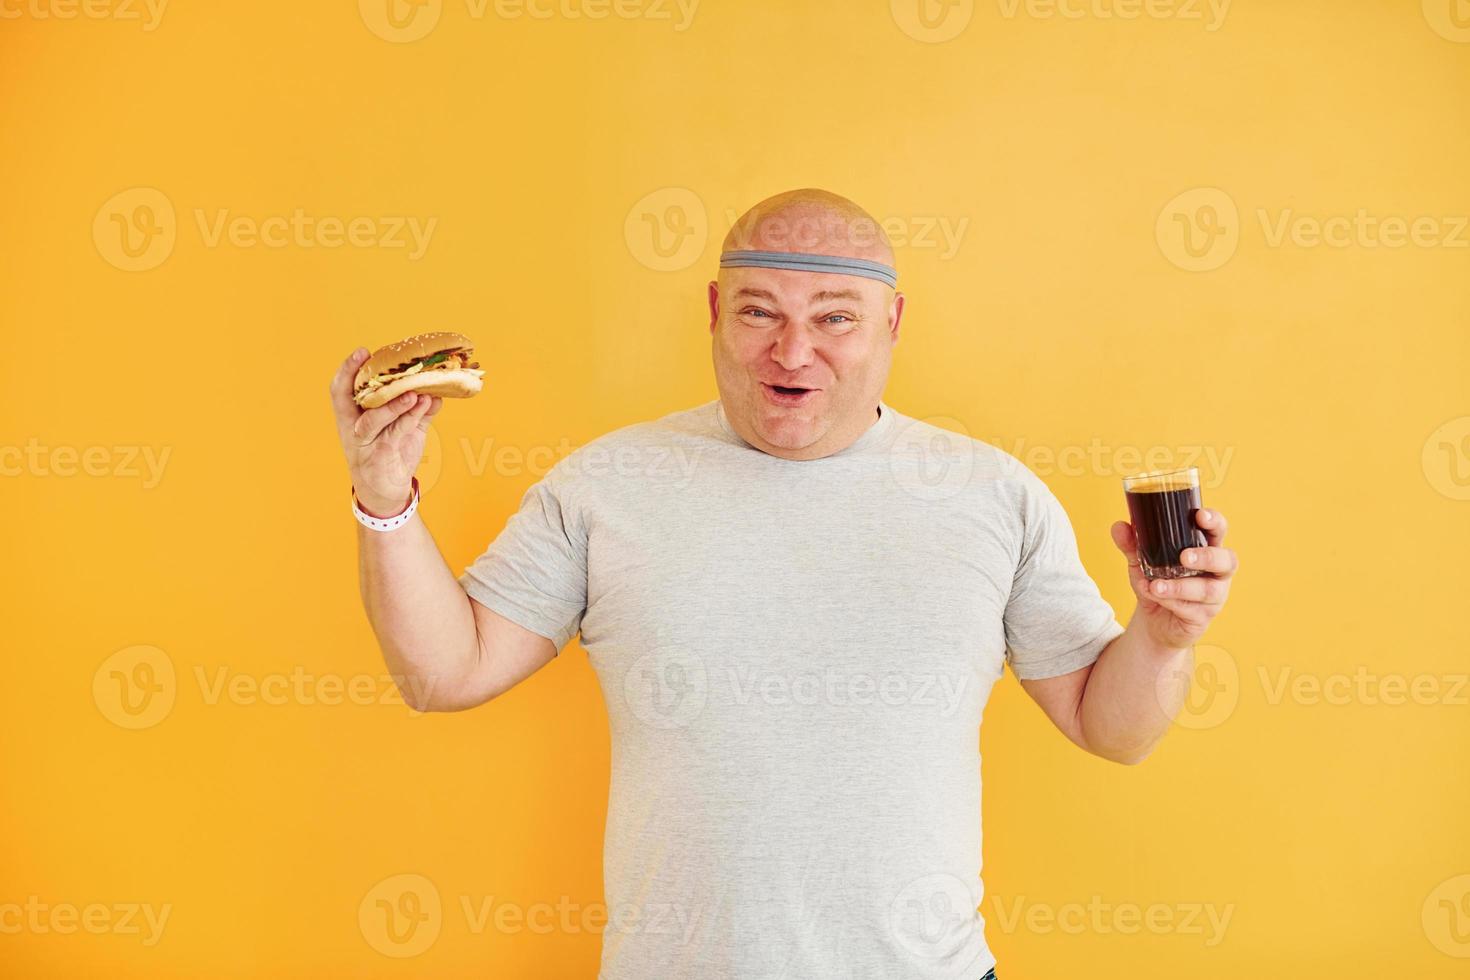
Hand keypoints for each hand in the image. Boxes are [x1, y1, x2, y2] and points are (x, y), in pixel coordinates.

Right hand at [328, 348, 443, 515]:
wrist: (386, 492)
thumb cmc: (391, 454)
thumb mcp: (405, 428)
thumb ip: (419, 410)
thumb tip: (437, 392)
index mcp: (353, 416)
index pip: (342, 390)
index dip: (348, 370)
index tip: (362, 352)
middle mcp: (353, 427)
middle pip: (345, 399)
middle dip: (353, 376)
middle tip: (370, 358)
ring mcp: (364, 442)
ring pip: (374, 418)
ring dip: (394, 403)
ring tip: (414, 392)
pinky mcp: (380, 455)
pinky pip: (396, 433)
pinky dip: (411, 417)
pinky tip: (424, 404)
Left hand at [1110, 508, 1236, 650]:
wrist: (1153, 622)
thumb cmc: (1156, 584)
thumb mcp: (1140, 562)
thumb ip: (1132, 544)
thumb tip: (1119, 526)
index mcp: (1205, 550)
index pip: (1218, 531)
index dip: (1214, 522)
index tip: (1200, 516)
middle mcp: (1216, 572)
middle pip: (1227, 561)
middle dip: (1208, 557)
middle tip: (1185, 557)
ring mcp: (1213, 597)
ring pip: (1208, 589)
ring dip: (1181, 587)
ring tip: (1156, 585)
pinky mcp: (1202, 617)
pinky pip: (1191, 609)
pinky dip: (1171, 601)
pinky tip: (1155, 596)